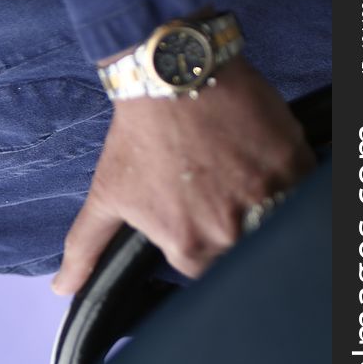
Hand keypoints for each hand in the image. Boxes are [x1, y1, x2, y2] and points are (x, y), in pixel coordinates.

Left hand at [52, 57, 315, 293]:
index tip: (191, 214)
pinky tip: (253, 156)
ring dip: (258, 202)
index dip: (197, 241)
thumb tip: (63, 288)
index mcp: (189, 246)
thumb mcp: (105, 196)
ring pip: (273, 219)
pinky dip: (282, 176)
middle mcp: (231, 230)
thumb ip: (86, 249)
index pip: (203, 270)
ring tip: (231, 173)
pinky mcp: (293, 163)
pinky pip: (299, 186)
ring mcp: (267, 197)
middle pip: (239, 248)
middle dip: (227, 224)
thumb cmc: (138, 136)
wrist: (171, 75)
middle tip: (210, 187)